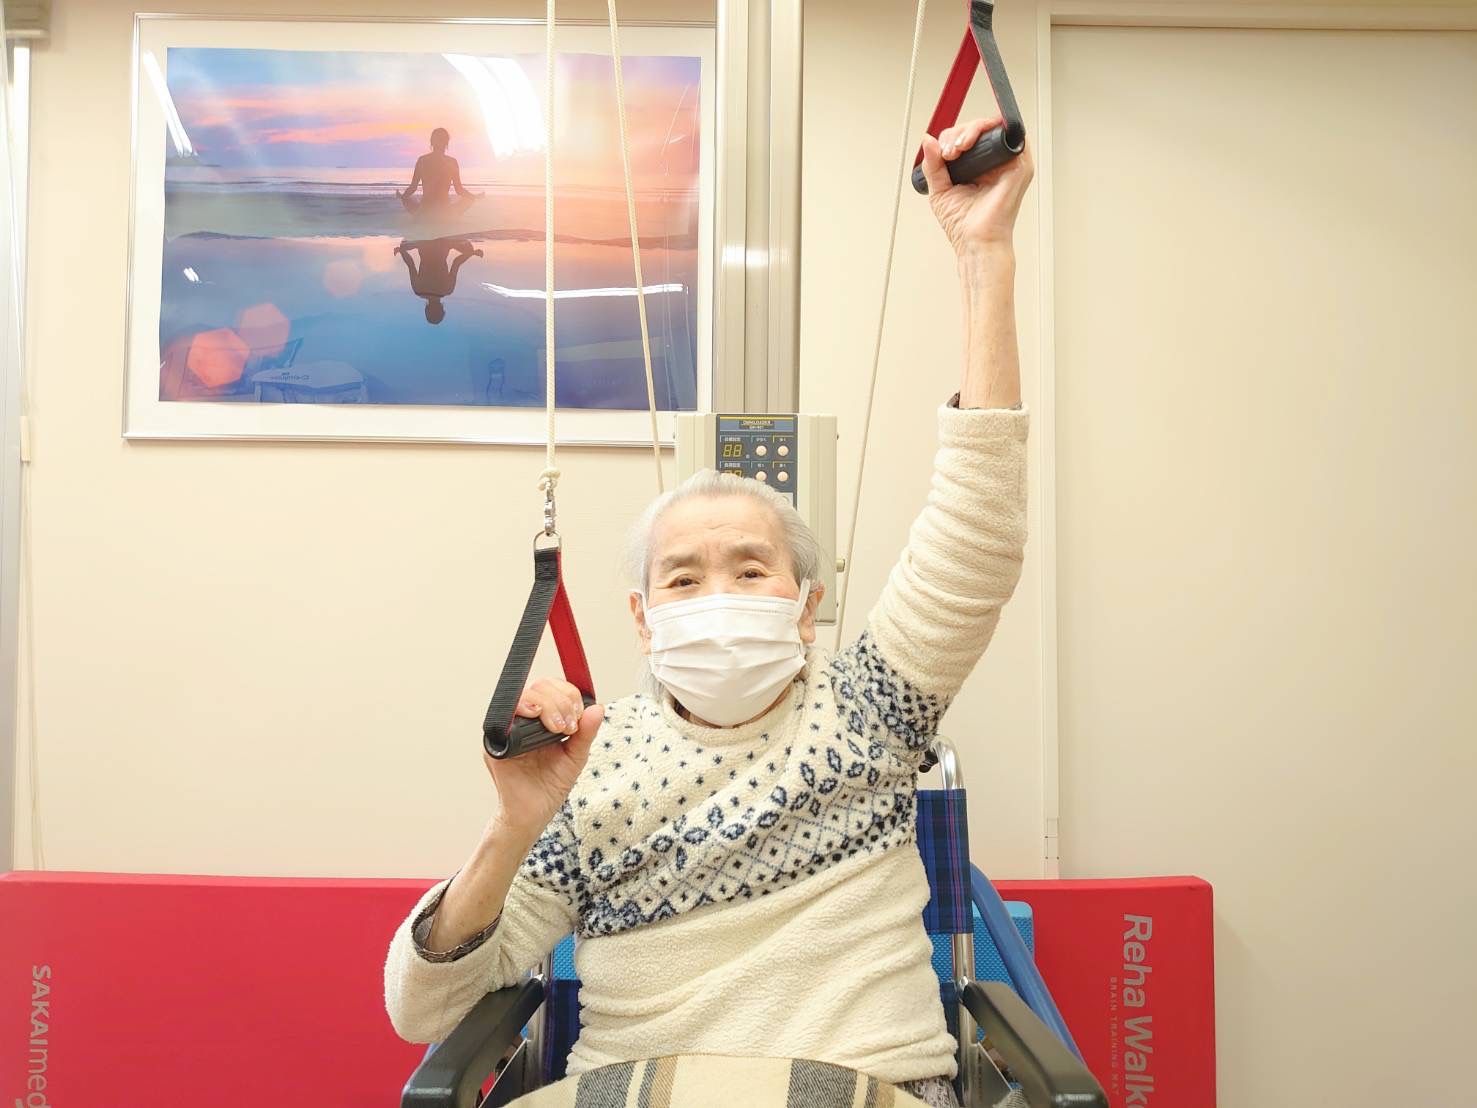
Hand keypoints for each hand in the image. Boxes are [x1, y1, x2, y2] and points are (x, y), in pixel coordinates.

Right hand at [483, 677, 603, 837]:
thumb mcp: (576, 755)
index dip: (568, 694)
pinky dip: (522, 710)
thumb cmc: (551, 784)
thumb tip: (597, 707)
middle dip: (560, 701)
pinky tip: (534, 716)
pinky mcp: (495, 742)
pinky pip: (504, 718)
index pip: (553, 689)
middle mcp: (524, 720)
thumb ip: (586, 732)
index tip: (578, 715)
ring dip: (547, 705)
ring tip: (558, 728)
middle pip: (539, 687)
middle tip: (569, 726)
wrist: (533, 813)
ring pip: (524, 697)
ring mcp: (509, 730)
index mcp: (543, 719)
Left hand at [919, 116, 1034, 255]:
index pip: (967, 138)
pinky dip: (989, 132)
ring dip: (971, 129)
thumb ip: (933, 164)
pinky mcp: (1020, 165)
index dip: (952, 137)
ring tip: (957, 148)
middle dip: (958, 132)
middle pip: (980, 128)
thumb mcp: (939, 189)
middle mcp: (995, 164)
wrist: (976, 241)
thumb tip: (928, 140)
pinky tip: (970, 144)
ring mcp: (1009, 163)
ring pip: (993, 127)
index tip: (941, 153)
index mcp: (979, 168)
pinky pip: (1011, 135)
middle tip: (948, 151)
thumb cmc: (963, 225)